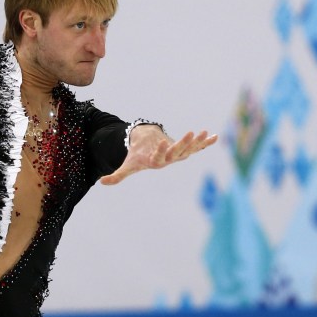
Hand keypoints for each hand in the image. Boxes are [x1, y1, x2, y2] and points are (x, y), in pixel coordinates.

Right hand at [99, 125, 217, 185]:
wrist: (148, 151)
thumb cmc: (138, 157)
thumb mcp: (128, 166)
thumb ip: (118, 176)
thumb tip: (102, 184)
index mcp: (156, 162)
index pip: (160, 157)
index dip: (162, 150)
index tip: (164, 142)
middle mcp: (169, 159)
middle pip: (177, 152)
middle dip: (184, 143)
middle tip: (191, 134)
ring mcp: (178, 154)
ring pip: (188, 148)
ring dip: (197, 141)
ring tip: (203, 132)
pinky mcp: (184, 149)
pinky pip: (197, 146)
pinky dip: (206, 142)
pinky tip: (215, 137)